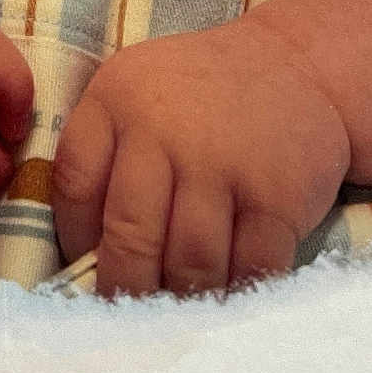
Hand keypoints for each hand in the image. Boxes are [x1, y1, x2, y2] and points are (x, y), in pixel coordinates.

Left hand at [51, 19, 349, 297]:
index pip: (75, 185)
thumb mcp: (135, 90)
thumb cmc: (201, 91)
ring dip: (182, 297)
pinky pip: (248, 269)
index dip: (75, 236)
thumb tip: (81, 249)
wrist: (296, 63)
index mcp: (117, 98)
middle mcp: (164, 129)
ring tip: (178, 304)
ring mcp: (223, 162)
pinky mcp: (277, 195)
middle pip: (130, 236)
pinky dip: (235, 293)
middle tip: (129, 309)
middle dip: (126, 286)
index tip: (88, 261)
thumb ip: (104, 150)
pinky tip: (226, 291)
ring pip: (189, 264)